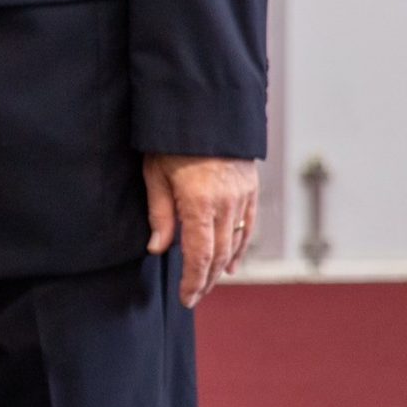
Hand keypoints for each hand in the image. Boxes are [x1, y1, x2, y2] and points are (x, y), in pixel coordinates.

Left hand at [142, 153, 258, 308]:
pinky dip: (240, 247)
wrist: (206, 108)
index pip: (199, 255)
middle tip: (194, 297)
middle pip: (218, 254)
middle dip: (205, 279)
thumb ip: (160, 212)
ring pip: (234, 243)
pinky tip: (231, 262)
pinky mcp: (250, 188)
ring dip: (221, 267)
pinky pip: (247, 226)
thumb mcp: (155, 172)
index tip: (186, 298)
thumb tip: (158, 248)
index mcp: (200, 203)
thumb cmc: (172, 139)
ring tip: (208, 283)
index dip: (193, 281)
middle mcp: (226, 204)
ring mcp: (242, 197)